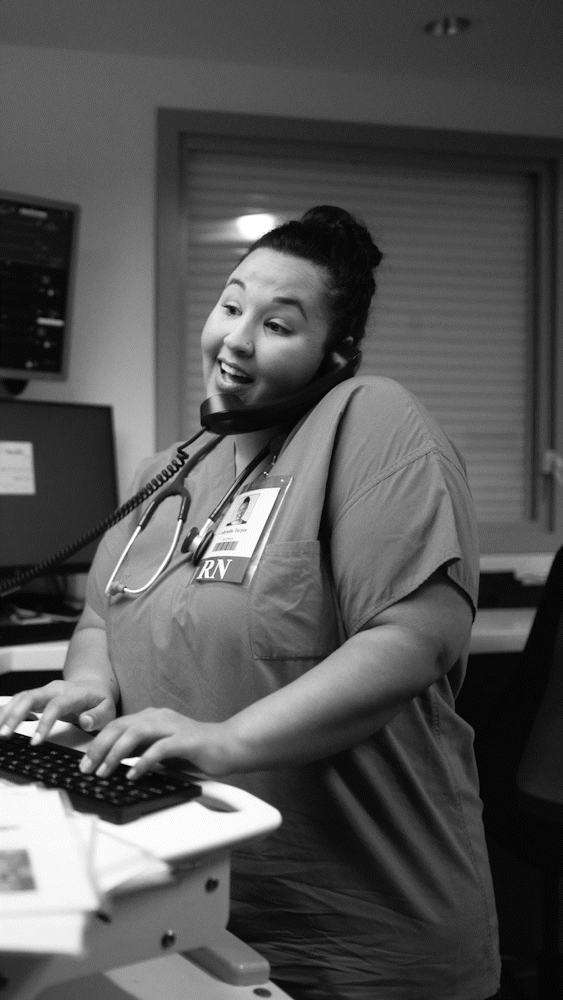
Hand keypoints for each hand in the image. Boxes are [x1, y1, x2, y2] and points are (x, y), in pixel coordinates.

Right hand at [0, 680, 116, 744]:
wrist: (94, 686)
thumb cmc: (99, 700)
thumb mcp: (108, 709)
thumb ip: (99, 716)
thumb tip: (85, 721)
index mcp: (74, 693)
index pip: (56, 705)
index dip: (45, 723)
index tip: (36, 741)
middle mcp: (56, 689)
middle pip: (31, 697)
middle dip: (15, 715)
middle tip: (5, 734)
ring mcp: (44, 691)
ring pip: (21, 697)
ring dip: (6, 713)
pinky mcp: (37, 696)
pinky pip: (18, 701)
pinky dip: (6, 710)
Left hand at [78, 707, 235, 779]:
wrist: (229, 745)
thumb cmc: (194, 750)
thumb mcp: (160, 749)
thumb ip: (140, 751)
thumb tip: (112, 763)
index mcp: (151, 717)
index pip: (116, 725)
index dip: (97, 743)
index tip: (84, 763)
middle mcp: (160, 717)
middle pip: (121, 726)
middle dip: (100, 747)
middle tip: (88, 768)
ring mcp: (173, 727)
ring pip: (137, 733)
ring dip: (117, 753)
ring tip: (105, 771)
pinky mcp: (186, 740)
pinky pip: (160, 748)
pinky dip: (144, 760)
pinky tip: (134, 773)